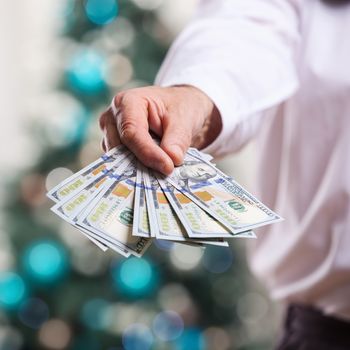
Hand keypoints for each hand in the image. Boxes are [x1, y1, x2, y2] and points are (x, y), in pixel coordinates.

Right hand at [99, 85, 221, 174]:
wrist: (182, 110)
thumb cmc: (180, 108)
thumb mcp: (185, 118)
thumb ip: (178, 139)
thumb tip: (172, 159)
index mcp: (128, 102)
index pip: (131, 132)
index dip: (148, 152)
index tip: (168, 167)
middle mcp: (113, 118)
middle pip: (120, 148)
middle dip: (141, 164)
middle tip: (164, 176)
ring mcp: (111, 136)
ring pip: (118, 160)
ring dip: (139, 170)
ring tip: (161, 176)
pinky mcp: (116, 151)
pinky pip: (122, 166)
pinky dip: (138, 173)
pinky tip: (154, 176)